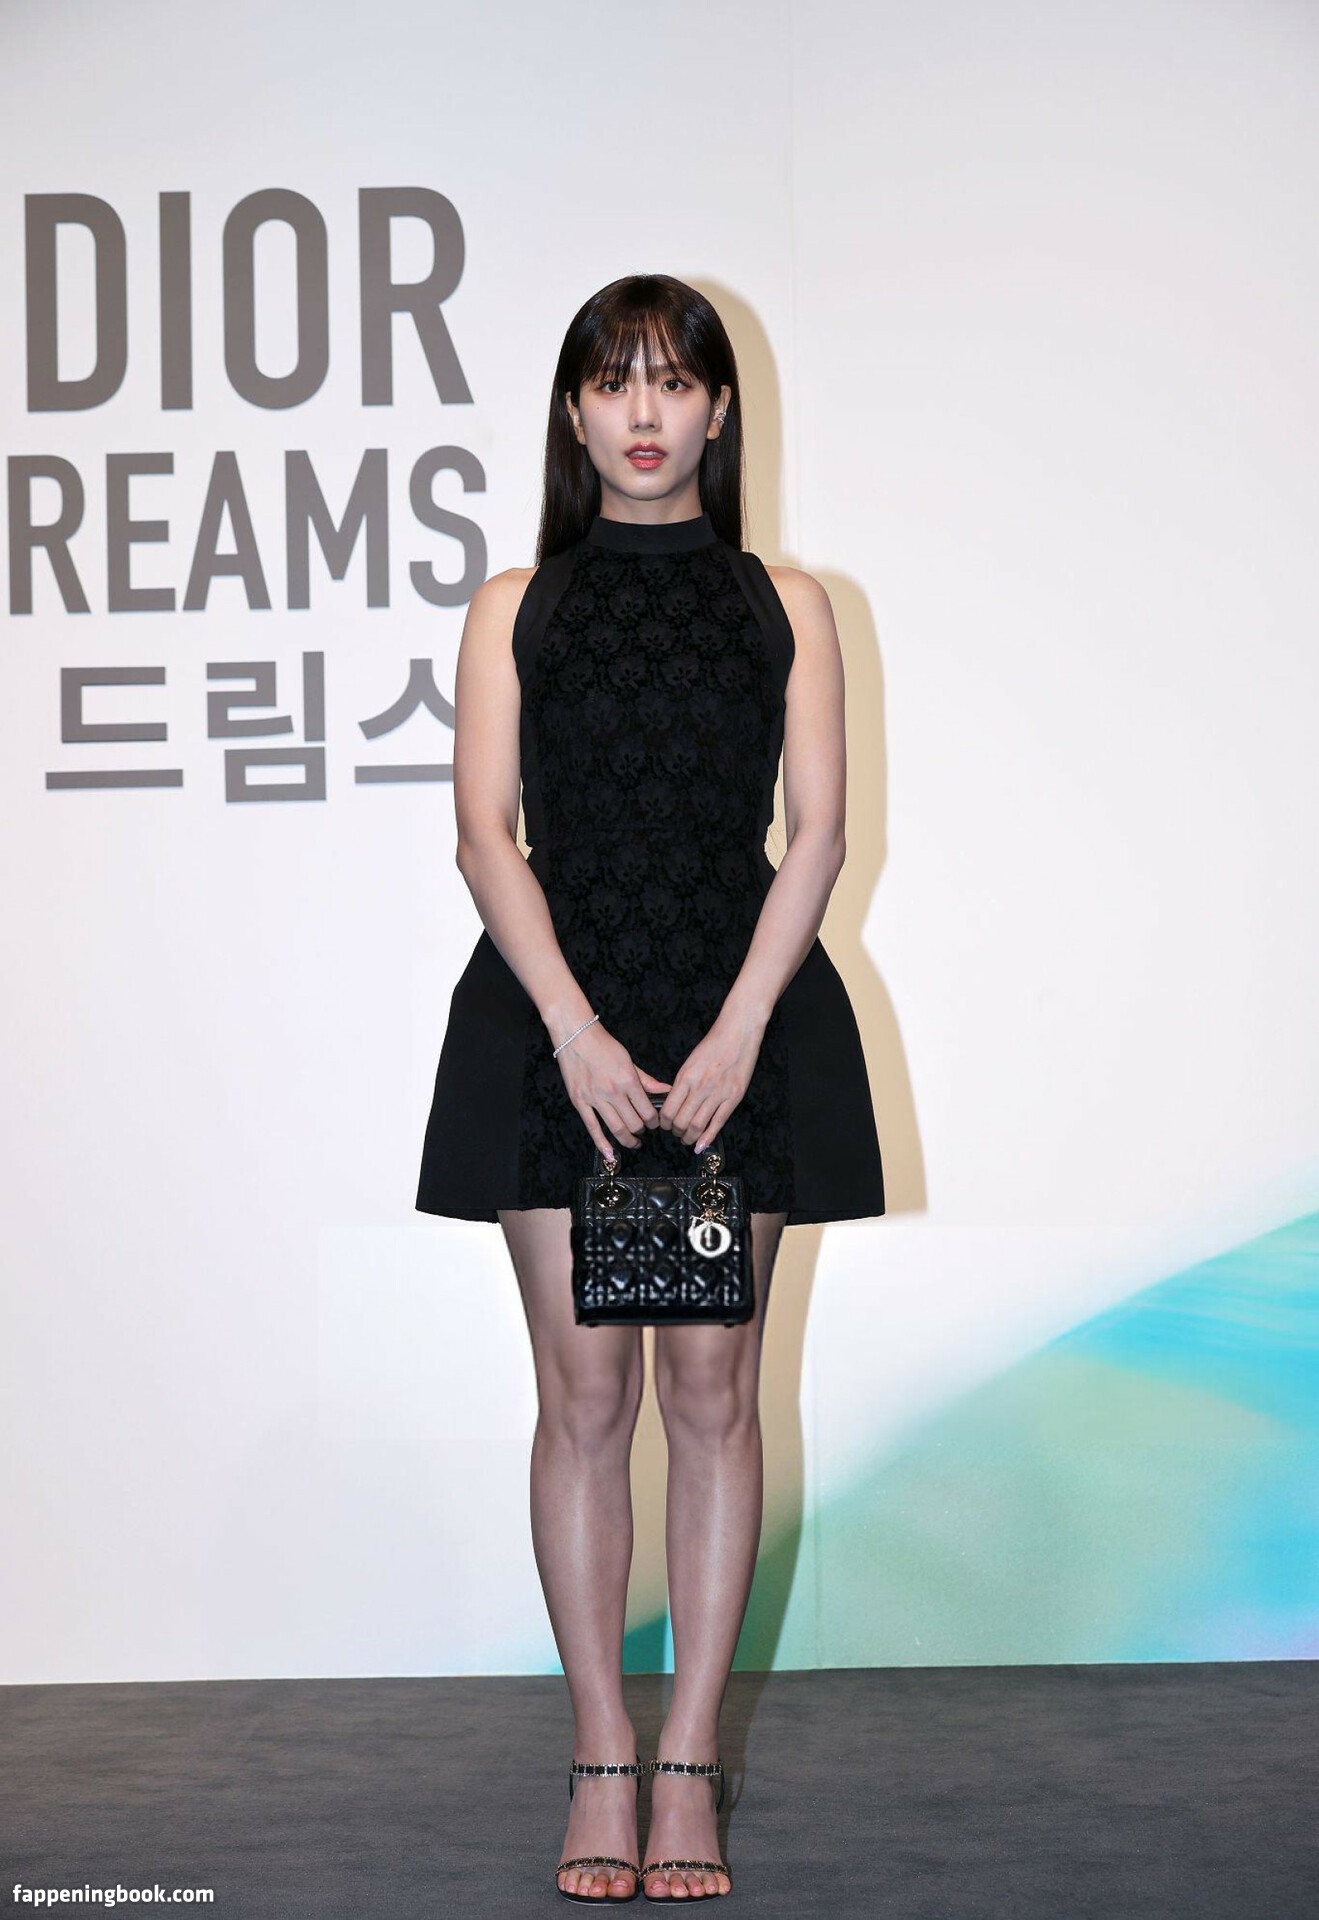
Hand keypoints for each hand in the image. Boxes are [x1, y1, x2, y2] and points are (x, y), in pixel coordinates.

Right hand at [553, 1018, 672, 1162]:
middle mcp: (613, 1092)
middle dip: (642, 1130)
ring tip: (633, 1142)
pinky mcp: (580, 1102)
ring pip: (616, 1129)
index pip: (647, 1111)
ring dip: (627, 1140)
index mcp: (628, 1081)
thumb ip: (647, 1080)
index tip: (655, 1122)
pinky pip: (592, 1128)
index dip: (654, 1121)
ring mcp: (595, 1098)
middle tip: (644, 1130)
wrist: (576, 1036)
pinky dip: (602, 1144)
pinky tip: (611, 1154)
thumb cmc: (604, 1046)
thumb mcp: (629, 1061)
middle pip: (634, 1123)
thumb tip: (666, 1090)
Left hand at [655, 1006, 765, 1151]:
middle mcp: (700, 1088)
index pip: (668, 1110)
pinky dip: (708, 1138)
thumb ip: (682, 1084)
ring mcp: (718, 1094)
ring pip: (697, 1126)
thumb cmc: (713, 1045)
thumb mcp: (690, 1062)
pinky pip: (718, 1123)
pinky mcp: (733, 1098)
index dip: (664, 1123)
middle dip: (676, 1132)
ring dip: (689, 1137)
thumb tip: (673, 1103)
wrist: (737, 1033)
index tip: (665, 1125)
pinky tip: (701, 1145)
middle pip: (681, 1122)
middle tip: (676, 1133)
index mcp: (686, 1078)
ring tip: (688, 1138)